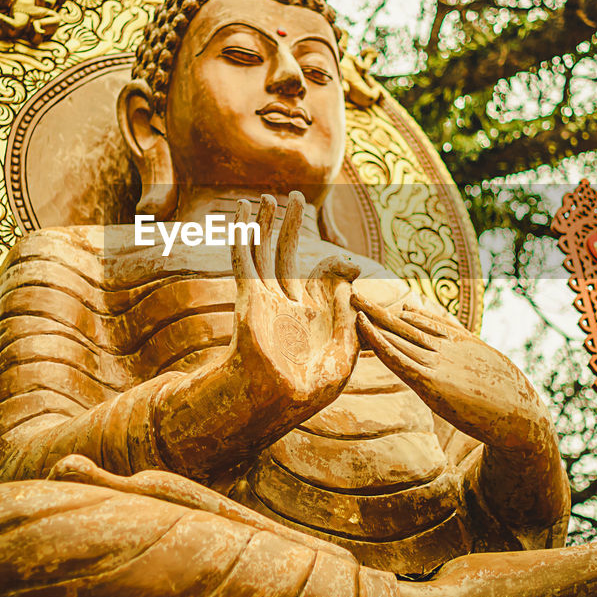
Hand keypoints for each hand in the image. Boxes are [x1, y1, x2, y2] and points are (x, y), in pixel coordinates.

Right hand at [231, 192, 359, 418]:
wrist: (279, 400)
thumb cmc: (314, 383)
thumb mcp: (345, 342)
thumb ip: (349, 303)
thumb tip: (352, 266)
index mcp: (313, 315)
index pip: (322, 275)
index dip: (336, 265)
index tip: (348, 267)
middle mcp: (288, 303)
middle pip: (288, 254)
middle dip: (292, 225)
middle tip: (295, 197)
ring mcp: (267, 299)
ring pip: (263, 253)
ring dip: (264, 225)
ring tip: (265, 198)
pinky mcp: (250, 298)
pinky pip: (245, 261)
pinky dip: (244, 237)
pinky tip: (244, 215)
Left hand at [353, 294, 549, 450]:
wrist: (520, 417)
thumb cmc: (510, 401)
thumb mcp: (491, 373)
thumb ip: (474, 364)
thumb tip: (465, 368)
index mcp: (464, 342)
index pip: (426, 323)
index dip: (402, 316)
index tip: (384, 308)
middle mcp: (447, 347)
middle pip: (405, 324)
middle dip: (379, 310)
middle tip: (356, 292)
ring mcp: (438, 363)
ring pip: (398, 335)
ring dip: (373, 318)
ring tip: (353, 301)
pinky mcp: (430, 382)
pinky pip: (396, 357)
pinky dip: (378, 341)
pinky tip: (363, 328)